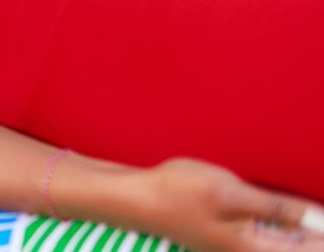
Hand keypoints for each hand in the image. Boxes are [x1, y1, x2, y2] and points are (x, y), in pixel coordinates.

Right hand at [127, 158, 323, 251]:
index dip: (321, 236)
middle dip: (313, 235)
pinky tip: (289, 219)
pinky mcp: (230, 236)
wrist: (134, 198)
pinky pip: (270, 239)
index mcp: (256, 249)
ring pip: (284, 245)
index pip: (309, 250)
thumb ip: (276, 207)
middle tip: (318, 216)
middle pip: (298, 248)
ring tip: (311, 219)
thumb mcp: (230, 193)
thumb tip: (318, 218)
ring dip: (300, 235)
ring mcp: (238, 245)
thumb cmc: (176, 193)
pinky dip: (285, 231)